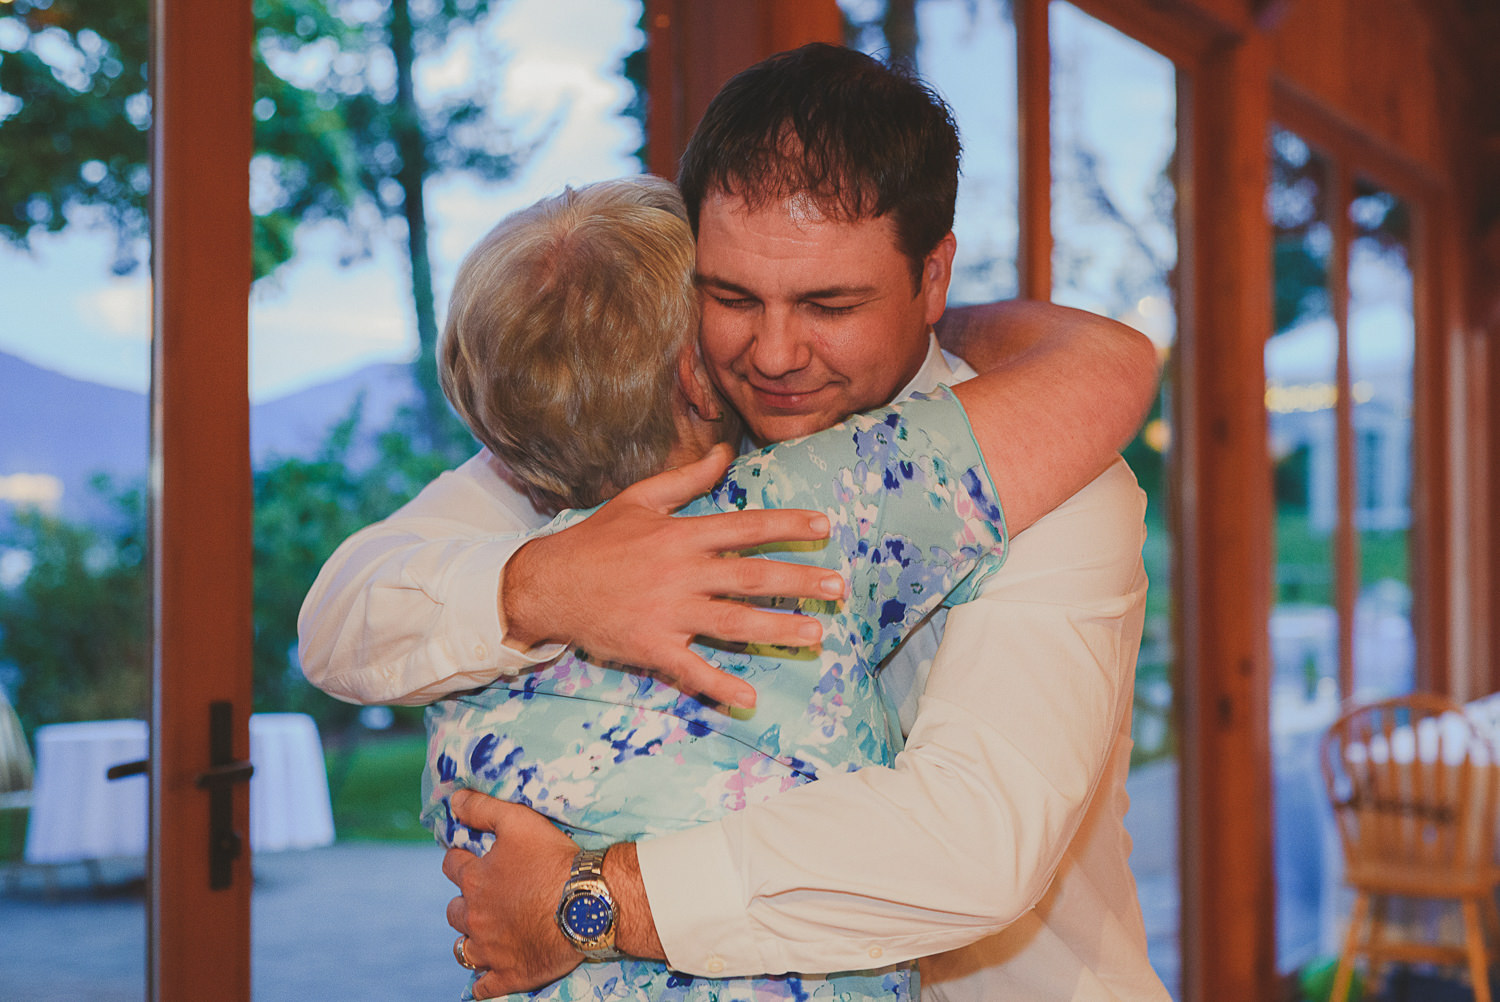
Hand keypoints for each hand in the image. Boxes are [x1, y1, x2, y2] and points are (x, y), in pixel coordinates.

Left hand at [442, 791, 581, 997]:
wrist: (588, 903)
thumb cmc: (554, 859)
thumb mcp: (518, 821)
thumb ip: (482, 808)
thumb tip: (453, 798)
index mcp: (476, 880)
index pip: (451, 865)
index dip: (460, 859)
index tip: (468, 858)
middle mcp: (476, 916)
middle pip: (454, 911)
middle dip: (465, 904)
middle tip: (485, 899)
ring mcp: (491, 950)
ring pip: (463, 950)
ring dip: (470, 941)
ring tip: (484, 936)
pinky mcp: (509, 974)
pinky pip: (483, 986)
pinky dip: (483, 981)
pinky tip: (487, 977)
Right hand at [502, 443, 844, 707]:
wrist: (546, 584)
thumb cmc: (595, 540)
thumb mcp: (638, 500)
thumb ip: (687, 479)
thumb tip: (725, 451)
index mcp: (681, 535)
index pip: (745, 527)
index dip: (787, 526)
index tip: (824, 527)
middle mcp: (681, 572)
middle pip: (751, 577)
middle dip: (799, 582)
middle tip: (837, 589)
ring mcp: (667, 612)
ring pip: (733, 622)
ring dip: (777, 629)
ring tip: (815, 636)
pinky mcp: (651, 646)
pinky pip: (691, 669)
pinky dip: (719, 685)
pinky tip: (749, 698)